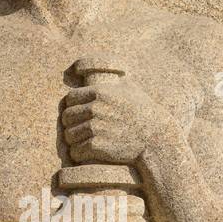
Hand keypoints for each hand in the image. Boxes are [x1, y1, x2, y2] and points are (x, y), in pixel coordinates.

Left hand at [61, 76, 179, 165]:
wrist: (155, 138)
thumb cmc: (142, 112)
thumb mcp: (129, 87)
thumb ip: (111, 77)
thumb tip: (94, 67)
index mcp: (100, 93)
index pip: (70, 99)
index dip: (73, 107)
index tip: (79, 115)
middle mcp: (95, 109)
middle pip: (66, 118)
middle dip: (72, 124)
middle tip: (81, 131)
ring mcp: (96, 128)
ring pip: (69, 136)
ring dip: (74, 141)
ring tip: (83, 142)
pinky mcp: (97, 146)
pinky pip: (76, 151)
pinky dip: (79, 154)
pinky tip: (87, 153)